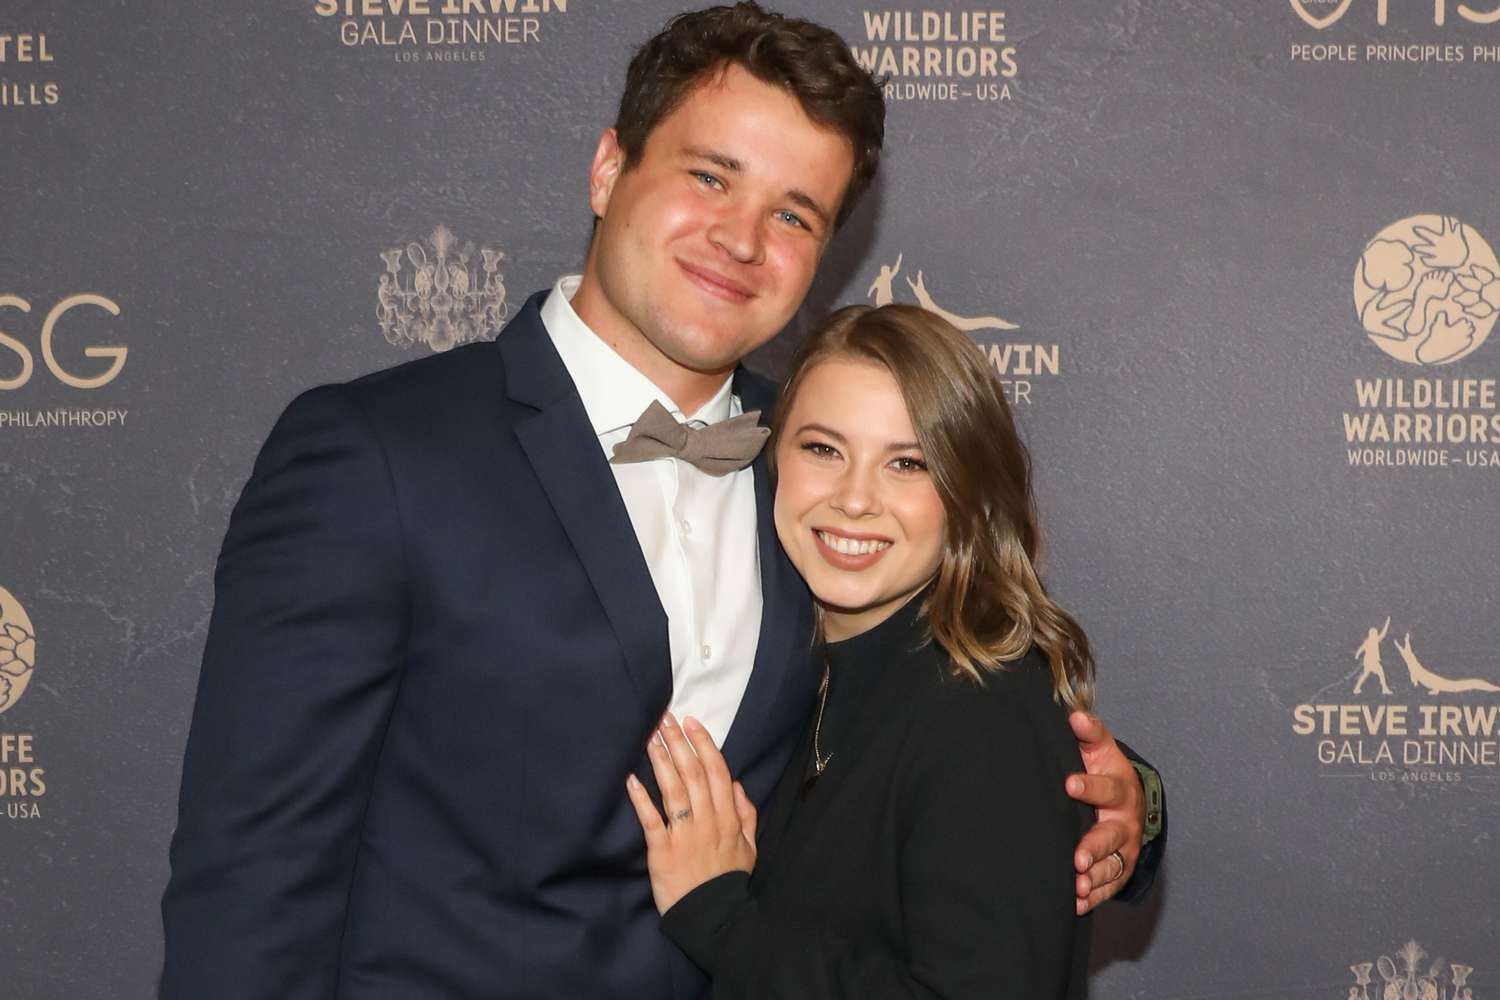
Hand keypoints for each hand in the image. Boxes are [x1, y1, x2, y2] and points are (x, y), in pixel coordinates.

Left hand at [625, 713, 757, 914]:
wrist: (716, 921)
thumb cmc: (729, 883)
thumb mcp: (750, 848)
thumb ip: (746, 814)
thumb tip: (736, 785)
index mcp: (728, 818)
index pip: (717, 771)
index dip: (704, 744)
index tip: (691, 722)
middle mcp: (708, 821)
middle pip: (693, 773)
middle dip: (679, 743)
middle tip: (665, 718)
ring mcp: (685, 835)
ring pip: (674, 790)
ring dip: (660, 761)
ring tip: (649, 737)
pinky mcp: (663, 852)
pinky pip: (651, 820)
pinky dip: (641, 799)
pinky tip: (631, 779)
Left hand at [1064, 711, 1143, 914]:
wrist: (1131, 803)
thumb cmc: (1107, 773)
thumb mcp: (1101, 751)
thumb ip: (1089, 734)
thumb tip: (1074, 715)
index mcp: (1120, 790)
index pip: (1106, 788)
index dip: (1088, 786)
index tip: (1068, 784)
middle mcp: (1124, 823)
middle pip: (1109, 836)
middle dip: (1094, 847)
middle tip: (1078, 858)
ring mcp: (1124, 850)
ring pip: (1110, 866)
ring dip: (1094, 879)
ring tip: (1077, 887)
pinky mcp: (1119, 872)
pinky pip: (1107, 888)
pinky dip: (1093, 898)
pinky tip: (1076, 904)